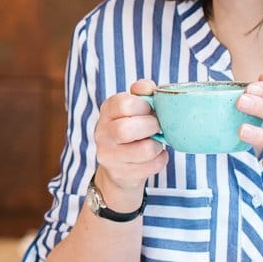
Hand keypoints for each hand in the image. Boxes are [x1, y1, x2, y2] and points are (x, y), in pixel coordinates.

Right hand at [93, 80, 168, 198]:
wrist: (119, 165)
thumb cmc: (132, 128)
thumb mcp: (134, 107)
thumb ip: (142, 93)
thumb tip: (148, 87)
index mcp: (107, 110)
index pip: (123, 104)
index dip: (143, 105)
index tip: (150, 109)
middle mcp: (102, 133)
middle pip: (126, 130)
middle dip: (150, 126)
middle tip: (157, 126)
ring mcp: (109, 156)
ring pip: (143, 150)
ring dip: (158, 145)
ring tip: (156, 142)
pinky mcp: (120, 174)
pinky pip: (150, 166)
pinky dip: (160, 159)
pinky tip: (156, 155)